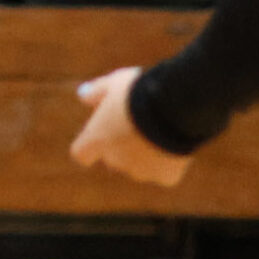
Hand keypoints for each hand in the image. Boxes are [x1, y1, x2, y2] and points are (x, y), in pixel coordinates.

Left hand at [70, 66, 191, 186]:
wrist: (174, 106)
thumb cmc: (139, 91)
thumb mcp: (115, 83)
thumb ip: (97, 91)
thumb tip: (83, 95)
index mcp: (96, 139)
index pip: (82, 152)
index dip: (91, 143)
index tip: (103, 130)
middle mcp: (115, 160)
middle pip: (113, 158)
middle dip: (122, 145)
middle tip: (138, 121)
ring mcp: (140, 171)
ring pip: (139, 165)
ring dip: (145, 153)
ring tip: (160, 126)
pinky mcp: (164, 176)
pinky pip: (164, 171)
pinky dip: (169, 161)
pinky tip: (176, 142)